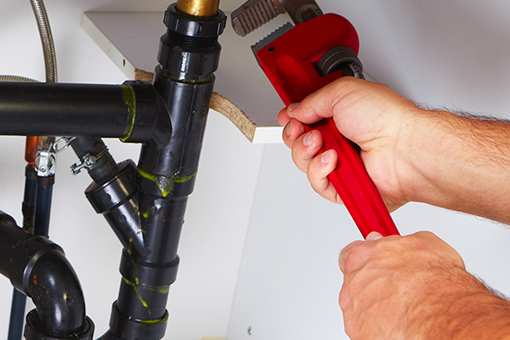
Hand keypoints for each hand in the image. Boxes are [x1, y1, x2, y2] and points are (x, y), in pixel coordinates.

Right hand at [278, 77, 422, 211]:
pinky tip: (333, 161)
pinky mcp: (342, 187)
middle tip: (305, 130)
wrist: (404, 148)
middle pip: (298, 142)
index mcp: (340, 115)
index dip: (292, 119)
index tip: (287, 116)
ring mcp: (340, 164)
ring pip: (304, 163)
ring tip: (324, 145)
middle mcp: (339, 140)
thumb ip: (311, 100)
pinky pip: (317, 183)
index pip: (305, 119)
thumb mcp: (341, 92)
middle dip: (295, 135)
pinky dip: (320, 171)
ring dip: (307, 152)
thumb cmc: (385, 118)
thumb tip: (295, 110)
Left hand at [339, 231, 509, 338]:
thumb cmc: (433, 280)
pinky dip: (381, 328)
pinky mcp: (361, 335)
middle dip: (374, 285)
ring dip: (378, 308)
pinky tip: (401, 324)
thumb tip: (399, 244)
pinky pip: (368, 330)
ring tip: (404, 308)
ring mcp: (354, 313)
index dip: (367, 259)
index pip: (350, 254)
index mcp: (360, 258)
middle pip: (356, 283)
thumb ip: (400, 242)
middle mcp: (351, 285)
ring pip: (361, 308)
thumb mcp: (424, 242)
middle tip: (398, 289)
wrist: (440, 313)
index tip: (377, 261)